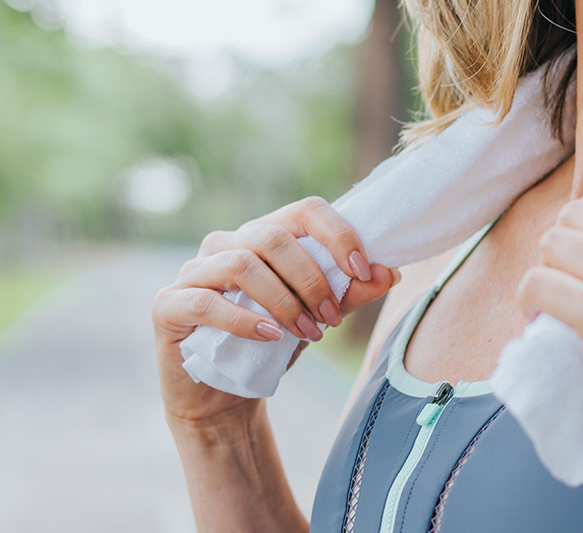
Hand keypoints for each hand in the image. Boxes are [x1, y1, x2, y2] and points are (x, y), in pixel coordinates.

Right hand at [152, 196, 398, 426]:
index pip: (305, 210)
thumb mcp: (317, 315)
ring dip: (285, 301)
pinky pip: (208, 301)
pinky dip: (245, 319)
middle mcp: (225, 243)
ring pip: (243, 264)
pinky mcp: (169, 304)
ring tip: (308, 333)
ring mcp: (193, 271)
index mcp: (264, 234)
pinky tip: (272, 337)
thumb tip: (391, 271)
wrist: (224, 394)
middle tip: (332, 319)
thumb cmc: (272, 343)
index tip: (363, 271)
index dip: (337, 235)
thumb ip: (350, 292)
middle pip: (274, 237)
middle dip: (312, 279)